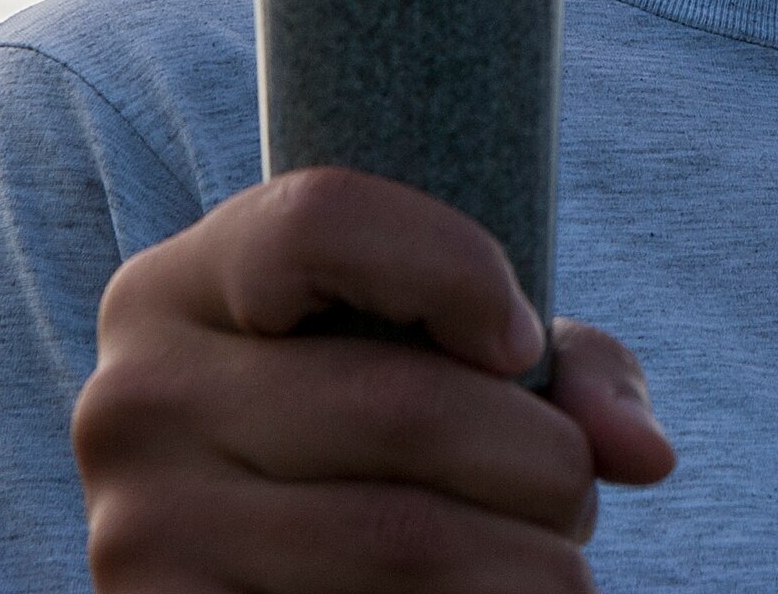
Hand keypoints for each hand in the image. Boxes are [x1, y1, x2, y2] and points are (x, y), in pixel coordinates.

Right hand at [73, 167, 675, 590]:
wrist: (268, 571)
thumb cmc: (378, 430)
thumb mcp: (442, 358)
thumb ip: (560, 370)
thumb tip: (644, 453)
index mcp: (177, 285)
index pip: (320, 220)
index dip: (456, 268)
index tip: (521, 336)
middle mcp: (133, 399)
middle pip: (401, 403)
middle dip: (541, 456)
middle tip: (576, 484)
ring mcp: (138, 534)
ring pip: (404, 538)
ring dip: (533, 559)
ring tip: (557, 558)